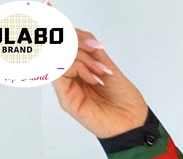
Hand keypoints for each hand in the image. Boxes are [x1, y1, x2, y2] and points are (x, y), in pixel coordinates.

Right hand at [48, 3, 148, 138]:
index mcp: (76, 68)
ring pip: (58, 57)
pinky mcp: (66, 97)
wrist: (133, 124)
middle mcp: (68, 77)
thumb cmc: (124, 101)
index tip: (49, 6)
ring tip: (100, 72)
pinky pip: (61, 71)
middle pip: (56, 46)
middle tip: (93, 48)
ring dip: (81, 58)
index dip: (55, 26)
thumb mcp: (107, 66)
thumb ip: (90, 49)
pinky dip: (78, 67)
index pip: (59, 42)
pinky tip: (93, 77)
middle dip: (73, 40)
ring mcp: (65, 87)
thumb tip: (75, 31)